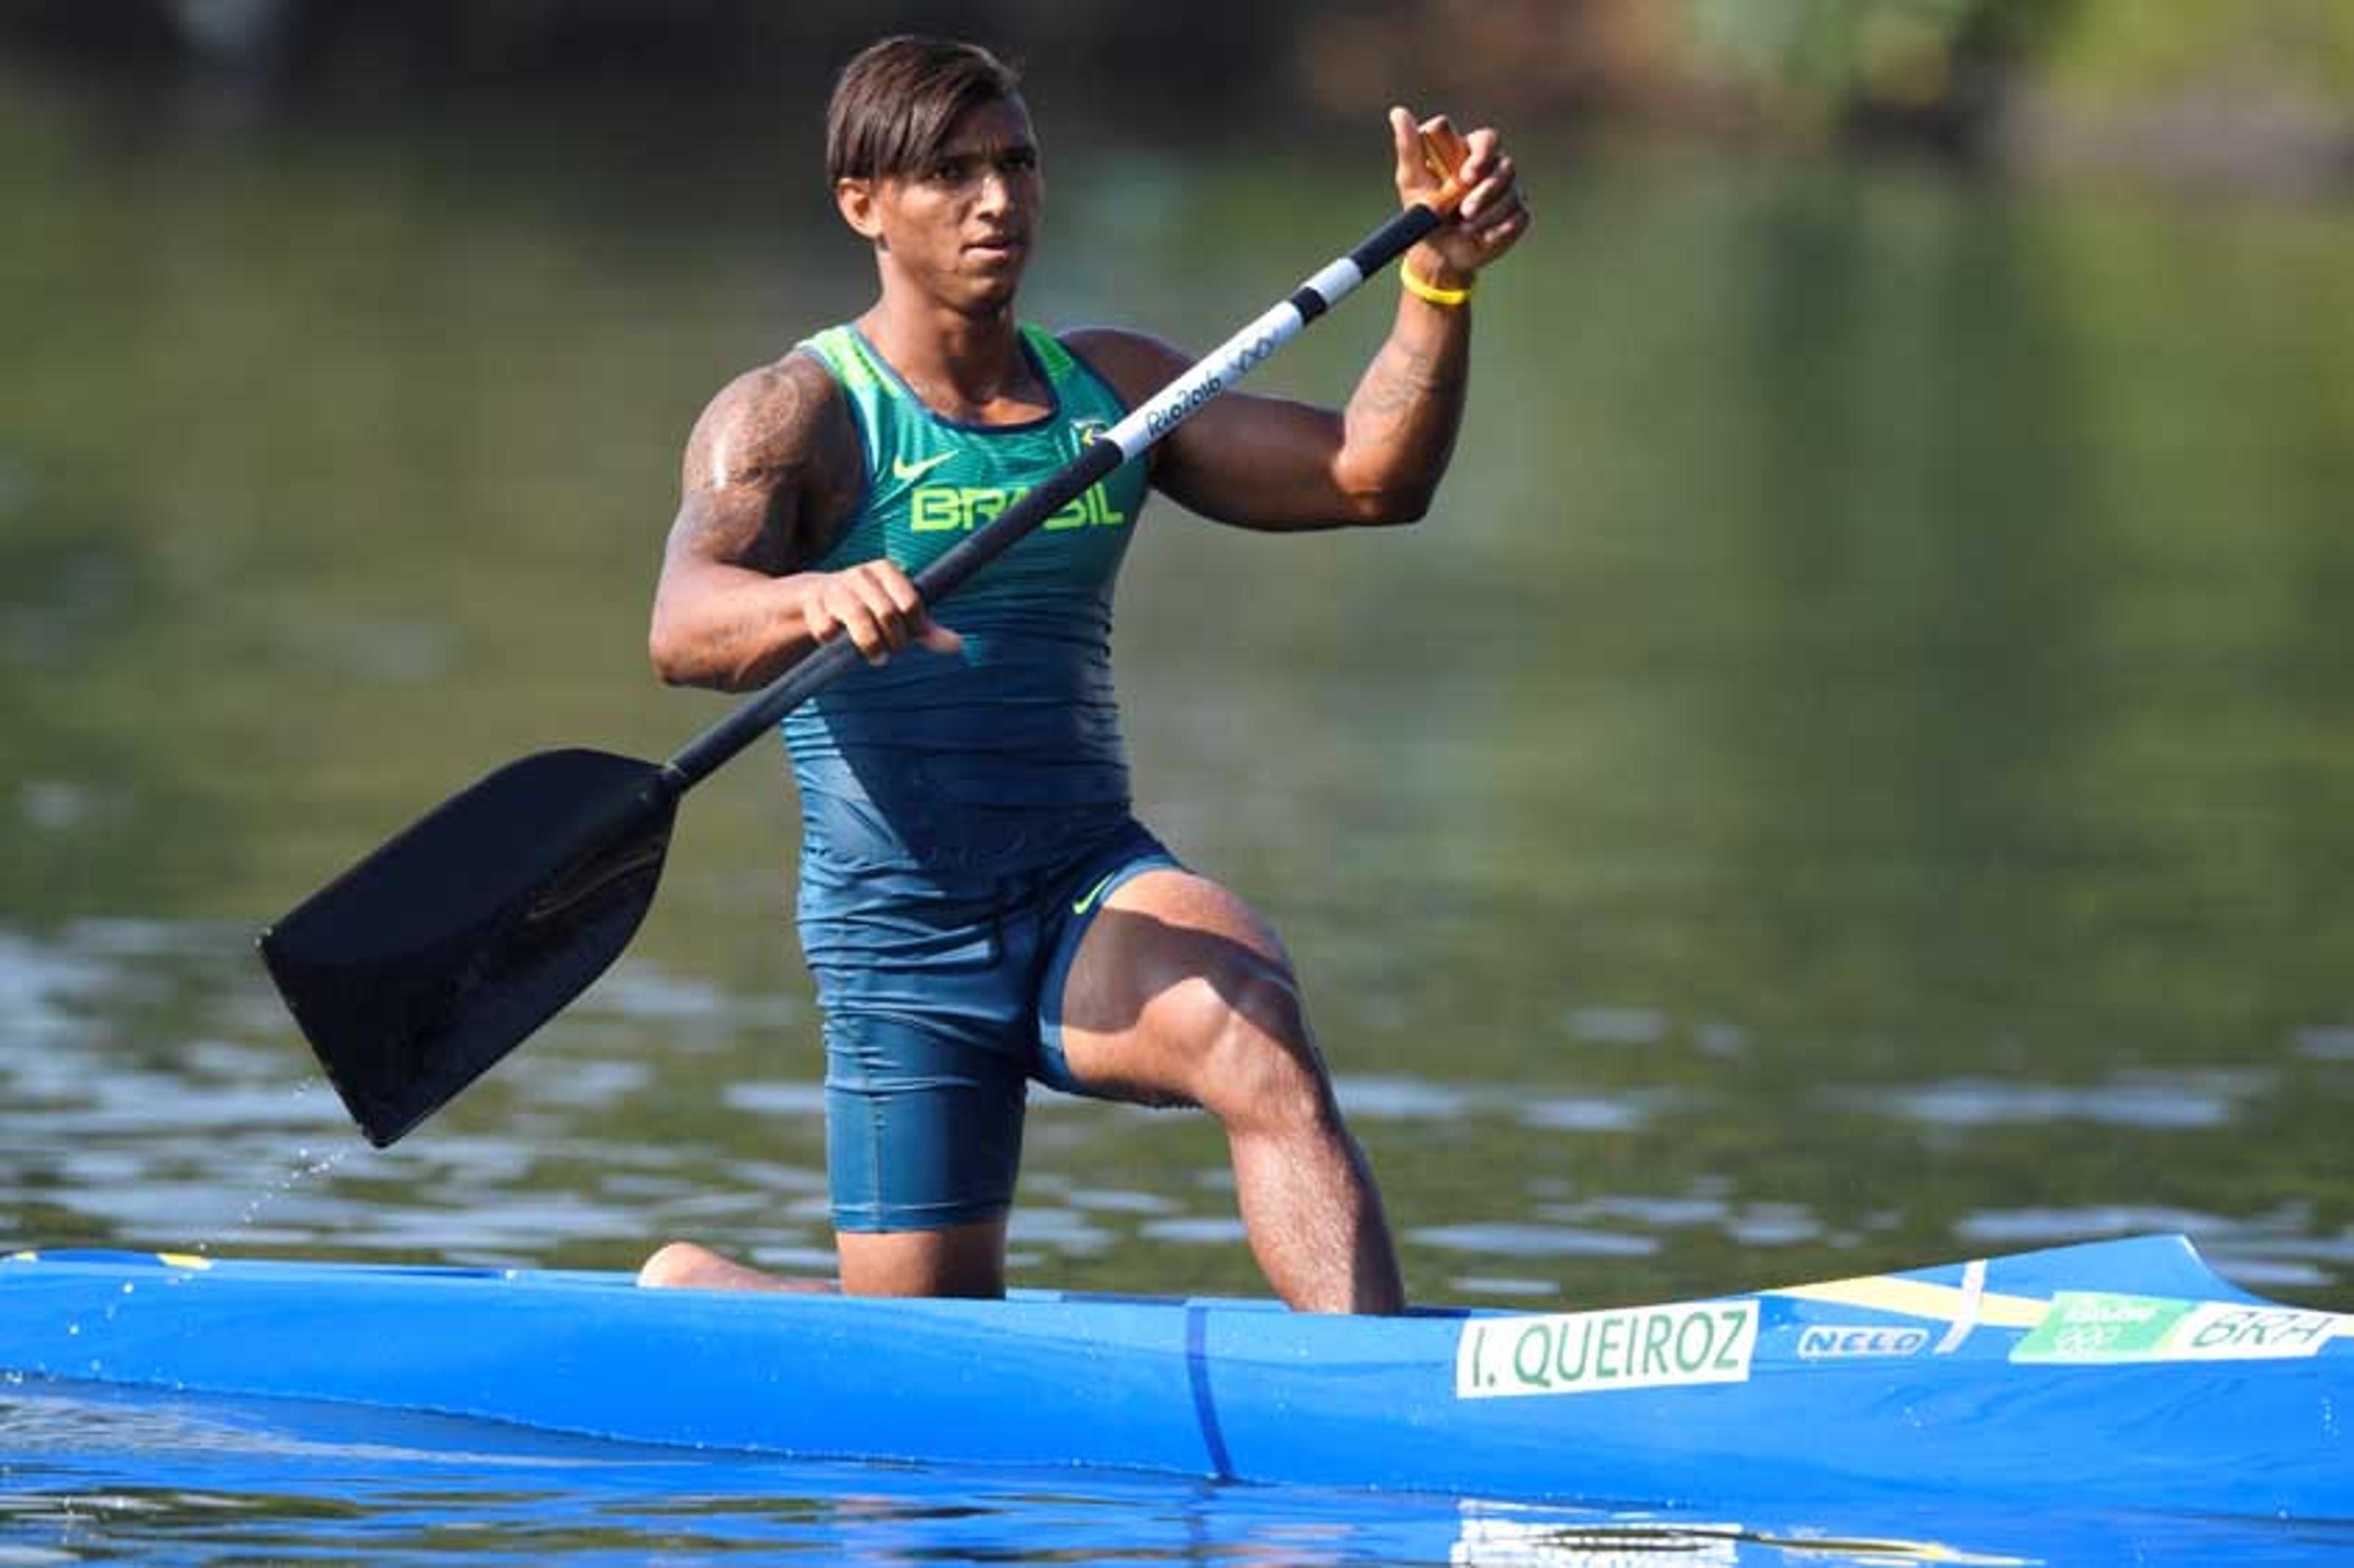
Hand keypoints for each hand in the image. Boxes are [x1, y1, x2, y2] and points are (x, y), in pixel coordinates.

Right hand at [797, 561, 961, 665]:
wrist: (821, 601)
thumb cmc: (871, 608)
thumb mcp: (900, 616)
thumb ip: (927, 630)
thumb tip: (958, 646)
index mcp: (885, 570)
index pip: (910, 603)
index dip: (913, 628)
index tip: (909, 638)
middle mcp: (861, 574)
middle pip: (886, 612)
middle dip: (892, 640)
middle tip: (890, 653)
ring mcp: (835, 587)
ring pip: (857, 616)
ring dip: (869, 643)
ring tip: (876, 658)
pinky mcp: (813, 603)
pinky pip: (827, 627)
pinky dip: (834, 641)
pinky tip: (837, 644)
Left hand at [1389, 106, 1529, 290]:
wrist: (1437, 253)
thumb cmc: (1423, 211)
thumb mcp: (1411, 180)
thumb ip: (1409, 148)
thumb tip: (1398, 113)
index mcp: (1470, 153)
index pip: (1486, 140)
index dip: (1481, 153)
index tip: (1466, 175)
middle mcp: (1493, 168)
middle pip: (1505, 166)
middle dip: (1487, 189)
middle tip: (1465, 210)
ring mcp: (1508, 190)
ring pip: (1512, 193)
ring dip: (1488, 213)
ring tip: (1465, 229)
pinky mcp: (1517, 215)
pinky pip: (1518, 217)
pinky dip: (1498, 230)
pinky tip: (1482, 238)